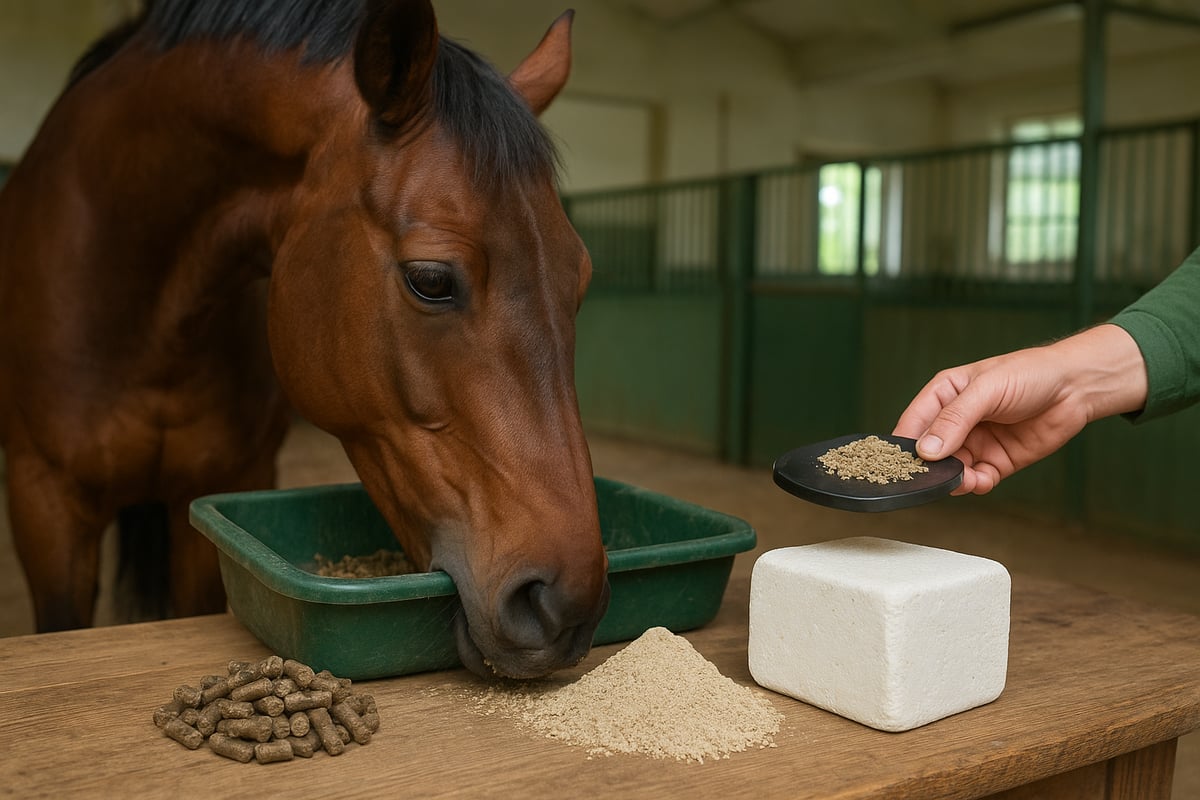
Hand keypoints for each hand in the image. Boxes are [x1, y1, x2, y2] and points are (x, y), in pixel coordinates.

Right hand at [892, 324, 1146, 494]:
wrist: (1076, 387)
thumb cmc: (1029, 374)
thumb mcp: (986, 390)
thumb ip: (955, 420)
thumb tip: (925, 449)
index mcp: (944, 395)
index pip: (913, 423)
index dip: (904, 444)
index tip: (900, 464)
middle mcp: (956, 421)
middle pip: (930, 452)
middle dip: (930, 467)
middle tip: (931, 480)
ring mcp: (976, 443)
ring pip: (951, 469)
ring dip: (953, 479)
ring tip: (962, 480)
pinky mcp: (997, 461)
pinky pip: (977, 479)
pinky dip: (974, 485)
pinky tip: (980, 481)